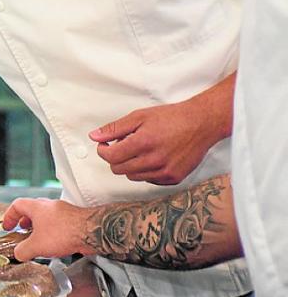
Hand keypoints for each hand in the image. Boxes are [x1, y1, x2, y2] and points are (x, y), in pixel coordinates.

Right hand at [1, 198, 92, 261]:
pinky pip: (59, 224)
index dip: (9, 216)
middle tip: (22, 231)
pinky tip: (55, 243)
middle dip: (25, 222)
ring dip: (40, 227)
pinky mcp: (74, 220)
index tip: (8, 225)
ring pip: (47, 217)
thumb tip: (19, 254)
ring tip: (39, 240)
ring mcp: (63, 211)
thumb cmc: (65, 232)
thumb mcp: (36, 246)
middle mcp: (49, 206)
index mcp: (36, 207)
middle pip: (32, 210)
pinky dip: (53, 232)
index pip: (17, 205)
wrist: (91, 232)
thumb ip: (23, 250)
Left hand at [90, 98, 221, 185]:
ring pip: (133, 177)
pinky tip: (153, 157)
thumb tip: (94, 136)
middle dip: (115, 158)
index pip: (110, 157)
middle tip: (122, 145)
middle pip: (119, 169)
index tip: (105, 145)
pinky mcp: (174, 178)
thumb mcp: (139, 116)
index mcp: (143, 143)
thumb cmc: (171, 118)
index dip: (103, 151)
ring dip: (130, 165)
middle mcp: (154, 160)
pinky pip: (149, 180)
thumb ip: (114, 128)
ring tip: (139, 150)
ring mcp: (165, 172)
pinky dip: (145, 171)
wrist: (201, 124)